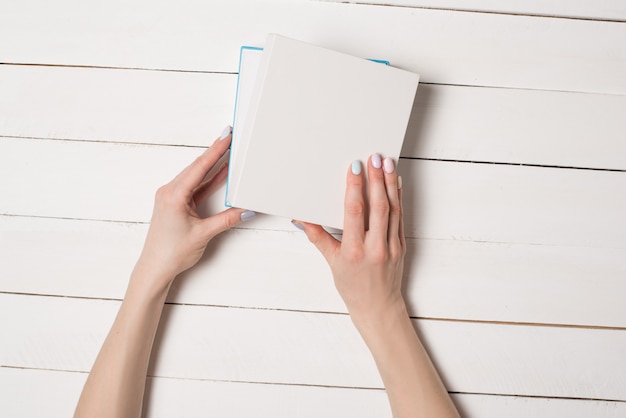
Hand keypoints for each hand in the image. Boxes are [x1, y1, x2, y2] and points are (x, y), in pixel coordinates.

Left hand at [136, 126, 253, 284]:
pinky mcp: (176, 204)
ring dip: (212, 165)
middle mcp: (170, 192)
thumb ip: (227, 219)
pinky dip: (208, 180)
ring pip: (196, 176)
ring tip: (228, 152)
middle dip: (215, 152)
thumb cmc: (171, 252)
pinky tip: (221, 174)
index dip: (215, 150)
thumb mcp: (204, 234)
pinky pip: (195, 187)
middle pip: (197, 166)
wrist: (155, 267)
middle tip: (229, 137)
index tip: (226, 136)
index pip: (199, 167)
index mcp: (174, 195)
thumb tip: (246, 210)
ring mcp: (172, 197)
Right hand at [298, 154, 405, 326]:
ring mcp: (391, 246)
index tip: (354, 168)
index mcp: (354, 251)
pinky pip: (400, 217)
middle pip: (378, 206)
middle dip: (375, 179)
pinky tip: (395, 183)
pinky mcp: (402, 246)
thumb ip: (318, 237)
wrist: (378, 308)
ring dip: (389, 183)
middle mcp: (375, 247)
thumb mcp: (331, 263)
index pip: (355, 212)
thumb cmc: (353, 287)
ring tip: (386, 163)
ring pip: (392, 209)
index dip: (355, 187)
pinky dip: (399, 198)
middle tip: (374, 157)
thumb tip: (301, 219)